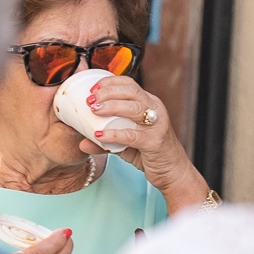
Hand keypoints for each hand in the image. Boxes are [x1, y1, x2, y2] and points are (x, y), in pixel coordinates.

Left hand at [80, 76, 206, 201]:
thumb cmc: (148, 153)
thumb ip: (105, 141)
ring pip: (134, 108)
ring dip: (111, 106)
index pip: (129, 84)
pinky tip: (100, 135)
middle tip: (89, 100)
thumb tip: (82, 143)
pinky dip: (114, 134)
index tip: (92, 89)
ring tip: (94, 110)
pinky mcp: (155, 141)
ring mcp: (157, 125)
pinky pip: (133, 135)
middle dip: (108, 92)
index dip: (110, 82)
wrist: (172, 171)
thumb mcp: (124, 143)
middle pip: (131, 91)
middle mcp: (155, 110)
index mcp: (148, 104)